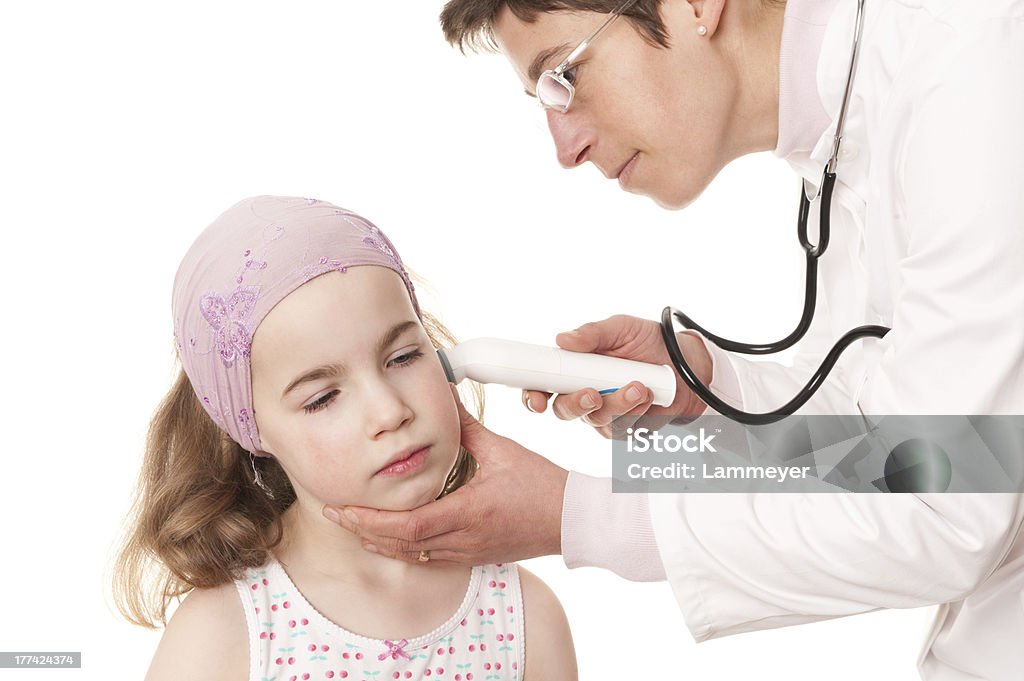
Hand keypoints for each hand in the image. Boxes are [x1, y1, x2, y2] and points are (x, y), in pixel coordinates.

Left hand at [322, 386, 568, 564]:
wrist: (572, 519)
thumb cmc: (542, 485)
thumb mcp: (502, 450)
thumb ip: (466, 426)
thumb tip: (443, 397)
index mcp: (469, 511)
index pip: (409, 525)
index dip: (372, 519)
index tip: (345, 507)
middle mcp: (464, 538)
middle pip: (400, 544)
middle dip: (362, 529)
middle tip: (334, 512)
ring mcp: (468, 551)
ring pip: (411, 555)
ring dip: (379, 542)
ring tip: (352, 525)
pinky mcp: (474, 556)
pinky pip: (428, 559)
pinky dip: (402, 549)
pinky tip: (387, 539)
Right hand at [522, 314, 712, 437]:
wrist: (687, 363)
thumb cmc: (649, 341)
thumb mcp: (621, 328)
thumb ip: (592, 334)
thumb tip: (562, 340)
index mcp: (573, 370)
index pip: (542, 387)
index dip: (533, 396)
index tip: (538, 400)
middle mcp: (584, 394)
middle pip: (564, 411)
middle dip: (576, 405)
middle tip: (593, 394)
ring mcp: (605, 414)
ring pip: (598, 421)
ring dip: (618, 405)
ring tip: (640, 385)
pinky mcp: (628, 428)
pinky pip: (624, 429)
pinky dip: (637, 412)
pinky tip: (650, 396)